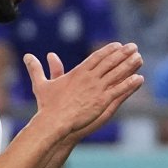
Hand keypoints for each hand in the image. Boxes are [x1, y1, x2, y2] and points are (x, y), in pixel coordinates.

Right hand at [25, 43, 142, 137]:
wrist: (55, 122)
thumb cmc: (47, 106)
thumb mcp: (41, 84)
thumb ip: (38, 69)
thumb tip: (28, 56)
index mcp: (77, 72)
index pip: (96, 57)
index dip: (108, 50)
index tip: (118, 45)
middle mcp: (89, 78)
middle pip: (110, 62)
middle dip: (123, 54)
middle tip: (133, 47)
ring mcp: (98, 90)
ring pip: (117, 74)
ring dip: (130, 65)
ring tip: (139, 58)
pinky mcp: (103, 102)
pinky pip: (120, 90)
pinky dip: (130, 84)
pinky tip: (139, 78)